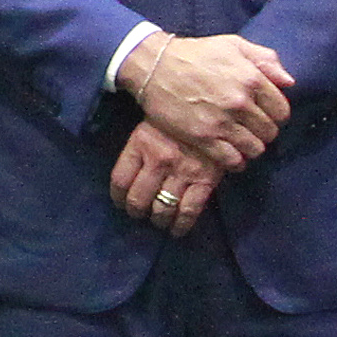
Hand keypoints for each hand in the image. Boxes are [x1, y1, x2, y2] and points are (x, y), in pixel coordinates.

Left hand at [110, 124, 224, 233]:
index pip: (120, 179)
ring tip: (158, 220)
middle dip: (136, 211)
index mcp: (141, 143)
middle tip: (140, 214)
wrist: (218, 106)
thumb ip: (140, 147)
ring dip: (158, 220)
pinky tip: (177, 230)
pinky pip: (189, 211)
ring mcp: (182, 171)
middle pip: (138, 199)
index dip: (118, 197)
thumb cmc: (181, 114)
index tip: (121, 202)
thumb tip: (130, 175)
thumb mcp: (152, 120)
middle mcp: (159, 159)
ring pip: (162, 209)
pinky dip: (181, 226)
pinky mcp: (205, 180)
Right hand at [122, 33, 292, 166]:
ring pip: (255, 149)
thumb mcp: (233, 45)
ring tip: (242, 142)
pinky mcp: (203, 138)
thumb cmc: (196, 53)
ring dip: (251, 148)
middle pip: (269, 132)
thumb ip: (265, 59)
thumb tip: (289, 82)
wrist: (155, 66)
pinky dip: (236, 161)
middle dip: (264, 132)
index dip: (276, 115)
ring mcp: (222, 122)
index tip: (266, 115)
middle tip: (252, 129)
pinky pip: (232, 160)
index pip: (282, 111)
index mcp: (252, 79)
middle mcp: (240, 102)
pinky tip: (232, 155)